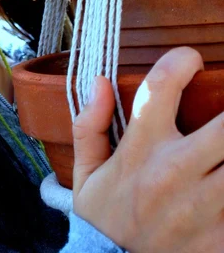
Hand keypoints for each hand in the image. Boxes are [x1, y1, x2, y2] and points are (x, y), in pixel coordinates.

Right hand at [72, 46, 223, 252]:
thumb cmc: (105, 217)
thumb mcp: (85, 172)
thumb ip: (89, 124)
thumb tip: (98, 81)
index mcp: (140, 150)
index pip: (162, 87)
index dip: (181, 60)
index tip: (191, 60)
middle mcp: (174, 172)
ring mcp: (203, 207)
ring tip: (223, 146)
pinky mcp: (221, 237)